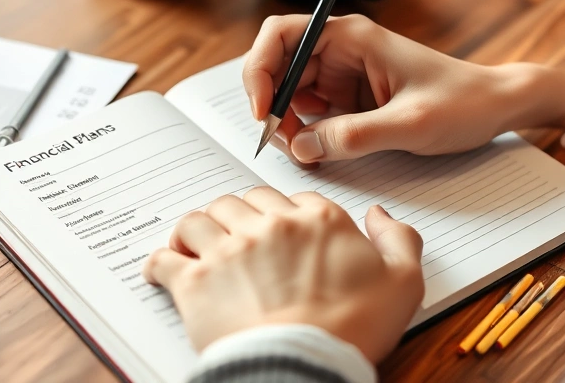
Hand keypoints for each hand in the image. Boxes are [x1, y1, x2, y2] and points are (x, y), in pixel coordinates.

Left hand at [141, 187, 424, 362]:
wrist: (304, 365)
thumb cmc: (353, 330)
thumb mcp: (404, 283)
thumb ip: (400, 239)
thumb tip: (380, 214)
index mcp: (318, 220)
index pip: (290, 198)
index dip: (281, 214)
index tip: (276, 229)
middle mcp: (270, 225)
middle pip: (240, 201)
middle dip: (235, 217)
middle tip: (234, 238)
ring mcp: (228, 249)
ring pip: (198, 219)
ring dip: (195, 231)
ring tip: (195, 248)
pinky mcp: (194, 281)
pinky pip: (165, 258)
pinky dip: (160, 263)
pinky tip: (163, 270)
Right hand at [243, 14, 564, 163]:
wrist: (496, 107)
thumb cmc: (464, 102)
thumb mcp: (411, 124)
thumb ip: (355, 136)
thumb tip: (304, 148)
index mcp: (354, 38)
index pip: (281, 34)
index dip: (259, 69)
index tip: (262, 110)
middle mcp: (342, 51)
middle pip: (278, 68)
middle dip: (272, 106)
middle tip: (285, 143)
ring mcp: (344, 75)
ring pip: (290, 94)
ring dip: (288, 123)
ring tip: (308, 152)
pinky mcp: (350, 99)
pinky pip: (312, 113)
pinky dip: (306, 134)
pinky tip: (320, 152)